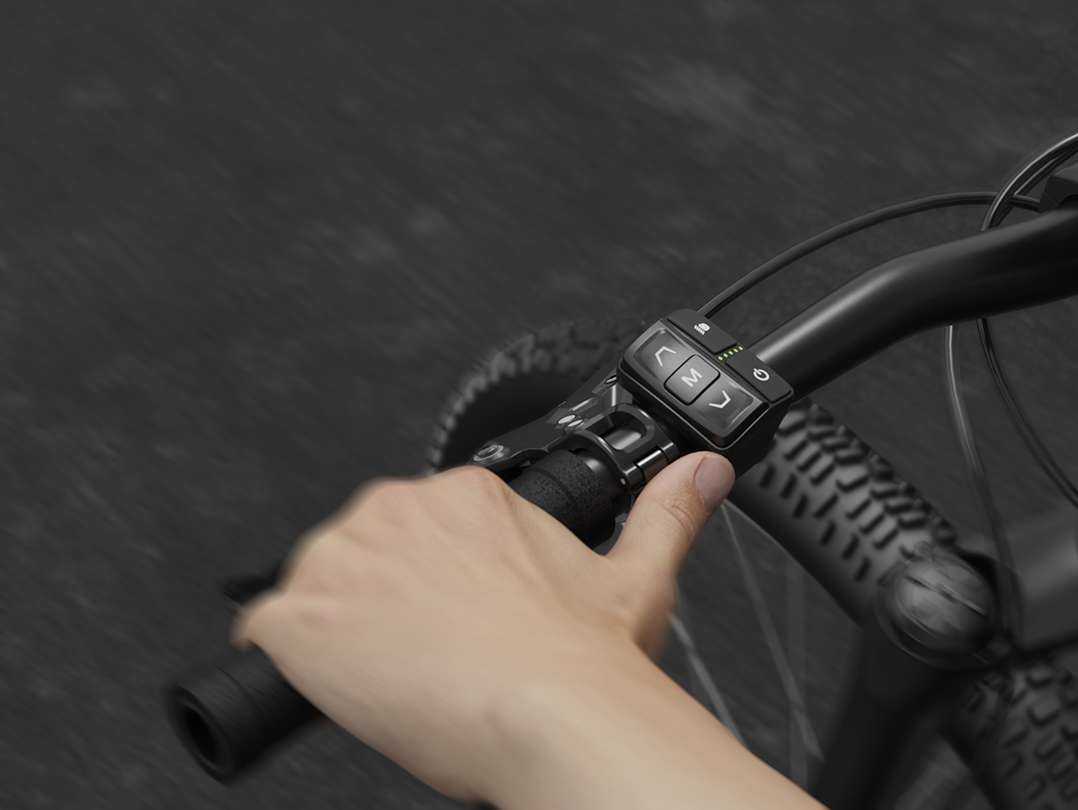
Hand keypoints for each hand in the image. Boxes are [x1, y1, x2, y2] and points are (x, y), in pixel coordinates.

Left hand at [236, 454, 817, 808]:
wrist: (548, 713)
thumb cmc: (586, 659)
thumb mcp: (636, 574)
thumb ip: (669, 511)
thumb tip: (706, 471)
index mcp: (470, 497)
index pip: (417, 528)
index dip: (432, 580)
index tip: (454, 615)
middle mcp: (399, 512)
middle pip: (358, 554)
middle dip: (383, 601)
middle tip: (431, 653)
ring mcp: (343, 563)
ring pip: (311, 590)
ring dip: (338, 632)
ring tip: (398, 678)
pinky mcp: (299, 621)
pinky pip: (263, 636)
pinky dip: (291, 667)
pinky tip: (344, 692)